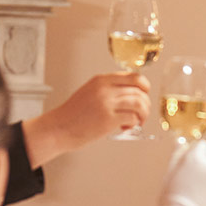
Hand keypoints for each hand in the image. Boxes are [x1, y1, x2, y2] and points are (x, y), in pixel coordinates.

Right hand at [21, 72, 149, 164]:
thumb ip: (108, 89)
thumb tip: (132, 94)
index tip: (145, 95)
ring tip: (136, 122)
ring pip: (139, 103)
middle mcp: (105, 89)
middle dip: (146, 104)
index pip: (134, 76)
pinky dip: (134, 123)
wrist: (59, 128)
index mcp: (101, 80)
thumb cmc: (74, 114)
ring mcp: (106, 104)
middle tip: (142, 114)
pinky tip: (125, 127)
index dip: (144, 86)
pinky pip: (132, 118)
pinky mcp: (108, 119)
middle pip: (139, 91)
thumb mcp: (90, 92)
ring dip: (143, 114)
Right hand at [160, 141, 205, 205]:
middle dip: (200, 170)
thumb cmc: (173, 201)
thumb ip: (177, 156)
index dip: (193, 154)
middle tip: (188, 185)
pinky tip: (202, 205)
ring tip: (194, 198)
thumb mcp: (168, 176)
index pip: (200, 145)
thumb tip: (180, 143)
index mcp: (195, 159)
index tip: (188, 163)